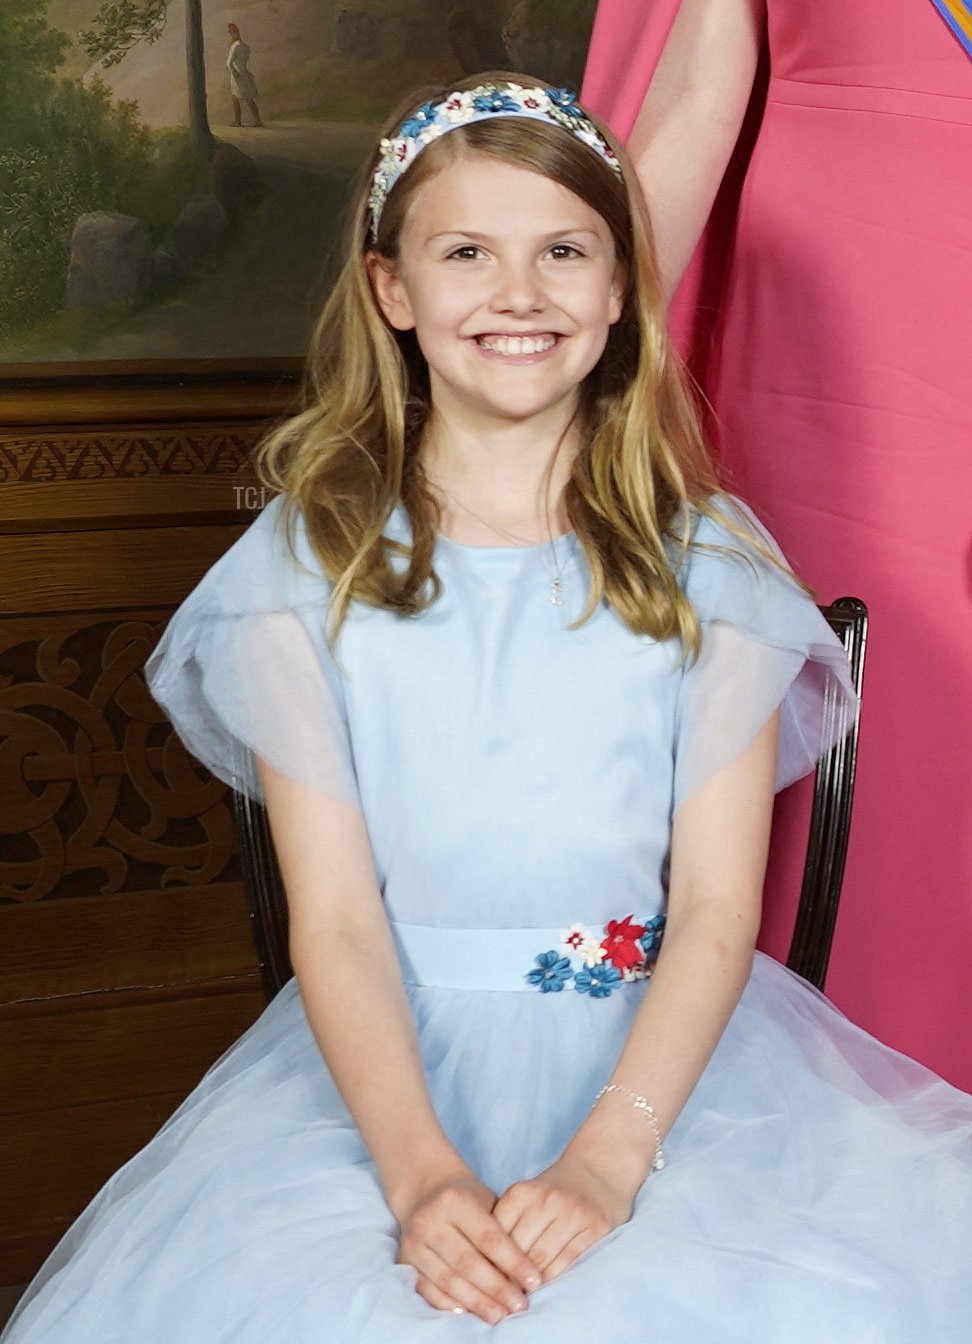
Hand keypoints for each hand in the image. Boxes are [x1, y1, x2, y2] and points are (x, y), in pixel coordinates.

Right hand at [396, 1169, 542, 1323]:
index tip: (535, 1281)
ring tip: (499, 1314)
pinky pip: (427, 1288)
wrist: (427, 1191)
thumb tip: (525, 1274)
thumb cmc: (467, 1199)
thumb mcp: (487, 1201)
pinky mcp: (404, 1259)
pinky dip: (448, 1303)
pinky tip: (468, 1312)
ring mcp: (413, 1241)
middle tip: (519, 1305)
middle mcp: (430, 1219)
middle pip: (468, 1263)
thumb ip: (503, 1229)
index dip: (514, 1262)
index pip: (489, 1238)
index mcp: (455, 1200)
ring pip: (448, 1279)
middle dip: (497, 1288)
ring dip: (476, 1301)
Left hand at [492, 1151, 635, 1285]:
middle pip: (518, 1250)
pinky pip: (566, 1261)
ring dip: (528, 1283)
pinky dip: (552, 1278)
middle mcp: (546, 1200)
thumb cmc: (554, 1191)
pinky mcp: (594, 1227)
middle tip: (498, 1298)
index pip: (497, 1235)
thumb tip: (487, 1267)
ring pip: (541, 1259)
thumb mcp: (525, 1197)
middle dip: (506, 1277)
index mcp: (522, 1192)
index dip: (488, 1262)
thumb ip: (507, 1224)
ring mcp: (572, 1213)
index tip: (482, 1282)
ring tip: (518, 1298)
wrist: (598, 1170)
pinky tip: (544, 1287)